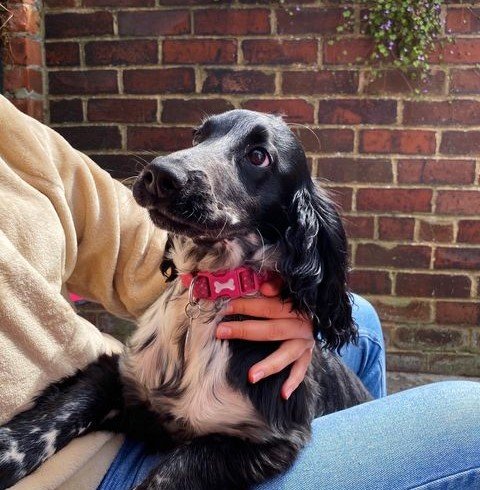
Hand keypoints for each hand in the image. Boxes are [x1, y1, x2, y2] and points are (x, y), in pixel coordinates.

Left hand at [216, 277, 314, 399]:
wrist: (318, 310)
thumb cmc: (293, 297)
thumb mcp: (286, 287)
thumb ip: (277, 284)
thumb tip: (265, 288)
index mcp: (296, 306)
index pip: (269, 306)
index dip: (247, 306)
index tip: (226, 307)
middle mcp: (302, 325)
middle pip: (272, 329)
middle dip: (245, 330)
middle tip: (221, 331)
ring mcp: (306, 342)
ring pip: (287, 354)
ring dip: (269, 365)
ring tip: (251, 376)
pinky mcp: (308, 355)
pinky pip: (301, 370)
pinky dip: (293, 382)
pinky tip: (282, 394)